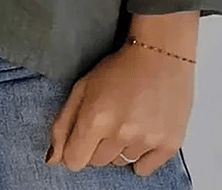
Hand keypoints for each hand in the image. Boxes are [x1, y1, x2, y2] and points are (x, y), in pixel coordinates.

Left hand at [45, 39, 194, 176]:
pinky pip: (144, 168)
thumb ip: (63, 125)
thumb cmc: (121, 67)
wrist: (161, 54)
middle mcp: (121, 133)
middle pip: (98, 162)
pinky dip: (141, 155)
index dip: (76, 148)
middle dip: (98, 144)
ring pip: (120, 163)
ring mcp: (147, 140)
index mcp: (96, 118)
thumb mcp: (83, 87)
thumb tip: (52, 160)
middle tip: (110, 118)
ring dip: (120, 147)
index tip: (84, 135)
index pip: (74, 161)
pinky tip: (143, 130)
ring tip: (129, 119)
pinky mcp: (169, 144)